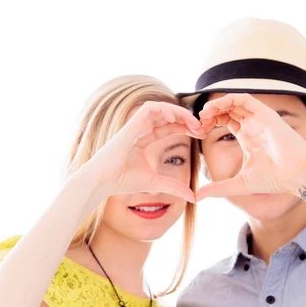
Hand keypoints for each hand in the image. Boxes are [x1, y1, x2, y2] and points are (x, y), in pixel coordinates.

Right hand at [84, 101, 203, 201]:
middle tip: (202, 127)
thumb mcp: (156, 183)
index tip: (201, 134)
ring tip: (192, 122)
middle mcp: (142, 130)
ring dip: (178, 112)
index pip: (170, 127)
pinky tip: (175, 118)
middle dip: (187, 119)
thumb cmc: (124, 181)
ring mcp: (136, 126)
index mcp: (146, 140)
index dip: (187, 128)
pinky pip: (149, 108)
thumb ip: (175, 187)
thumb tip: (194, 198)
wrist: (104, 181)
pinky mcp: (131, 125)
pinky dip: (163, 109)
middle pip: (168, 116)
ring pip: (161, 108)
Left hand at [196, 93, 305, 200]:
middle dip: (211, 113)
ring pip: (234, 102)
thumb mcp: (239, 184)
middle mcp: (253, 126)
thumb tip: (197, 196)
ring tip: (205, 114)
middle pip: (228, 109)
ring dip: (217, 104)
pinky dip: (228, 99)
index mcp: (248, 138)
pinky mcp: (266, 114)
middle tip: (199, 122)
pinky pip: (245, 99)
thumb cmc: (274, 180)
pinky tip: (216, 108)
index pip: (227, 120)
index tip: (199, 132)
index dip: (211, 123)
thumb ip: (218, 188)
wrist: (296, 176)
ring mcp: (260, 119)